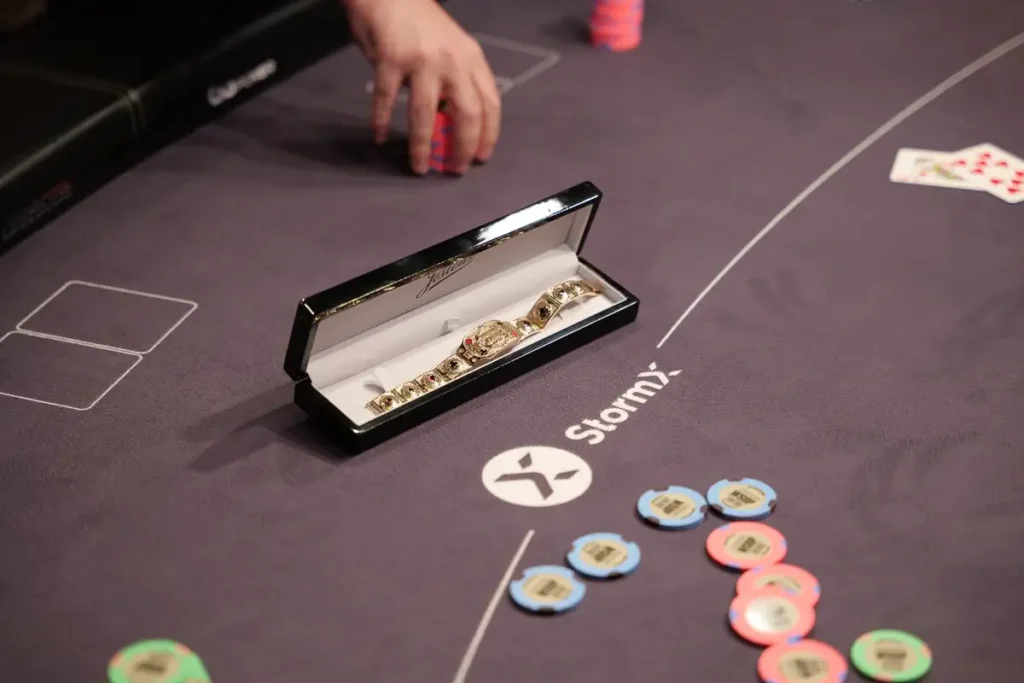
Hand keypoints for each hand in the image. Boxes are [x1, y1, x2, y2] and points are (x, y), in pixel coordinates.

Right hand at [343, 0, 501, 174]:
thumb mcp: (451, 50)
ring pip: (426, 114)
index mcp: (471, 59)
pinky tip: (379, 136)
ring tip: (420, 167)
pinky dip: (380, 121)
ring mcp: (421, 60)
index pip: (490, 103)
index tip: (481, 157)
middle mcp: (451, 60)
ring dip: (423, 146)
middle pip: (466, 114)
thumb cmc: (420, 25)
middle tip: (454, 170)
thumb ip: (455, 83)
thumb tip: (451, 127)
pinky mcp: (390, 59)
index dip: (489, 134)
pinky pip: (386, 99)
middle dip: (462, 148)